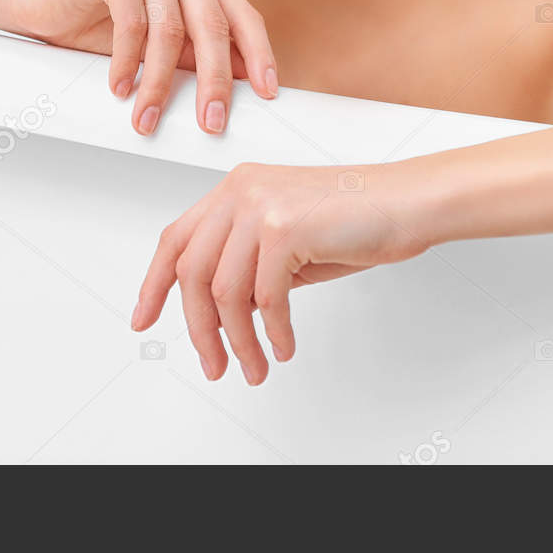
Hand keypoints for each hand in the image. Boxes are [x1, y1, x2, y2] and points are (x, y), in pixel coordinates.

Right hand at [8, 0, 276, 135]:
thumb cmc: (99, 26)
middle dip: (213, 79)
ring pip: (169, 28)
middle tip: (210, 121)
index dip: (259, 54)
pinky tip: (119, 87)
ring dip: (158, 82)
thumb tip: (240, 89)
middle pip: (211, 23)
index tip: (268, 93)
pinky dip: (127, 62)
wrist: (38, 4)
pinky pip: (132, 22)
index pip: (242, 14)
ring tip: (146, 117)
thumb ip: (195, 57)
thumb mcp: (158, 49)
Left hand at [130, 162, 434, 384]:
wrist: (409, 201)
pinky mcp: (284, 227)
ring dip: (239, 340)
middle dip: (200, 330)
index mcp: (236, 188)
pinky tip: (284, 344)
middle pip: (192, 272)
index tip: (144, 317)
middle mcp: (240, 190)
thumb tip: (222, 312)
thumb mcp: (288, 237)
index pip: (177, 238)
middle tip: (214, 364)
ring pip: (224, 292)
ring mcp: (260, 205)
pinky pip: (265, 297)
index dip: (155, 283)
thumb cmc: (358, 217)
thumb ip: (249, 263)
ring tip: (255, 365)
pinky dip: (273, 331)